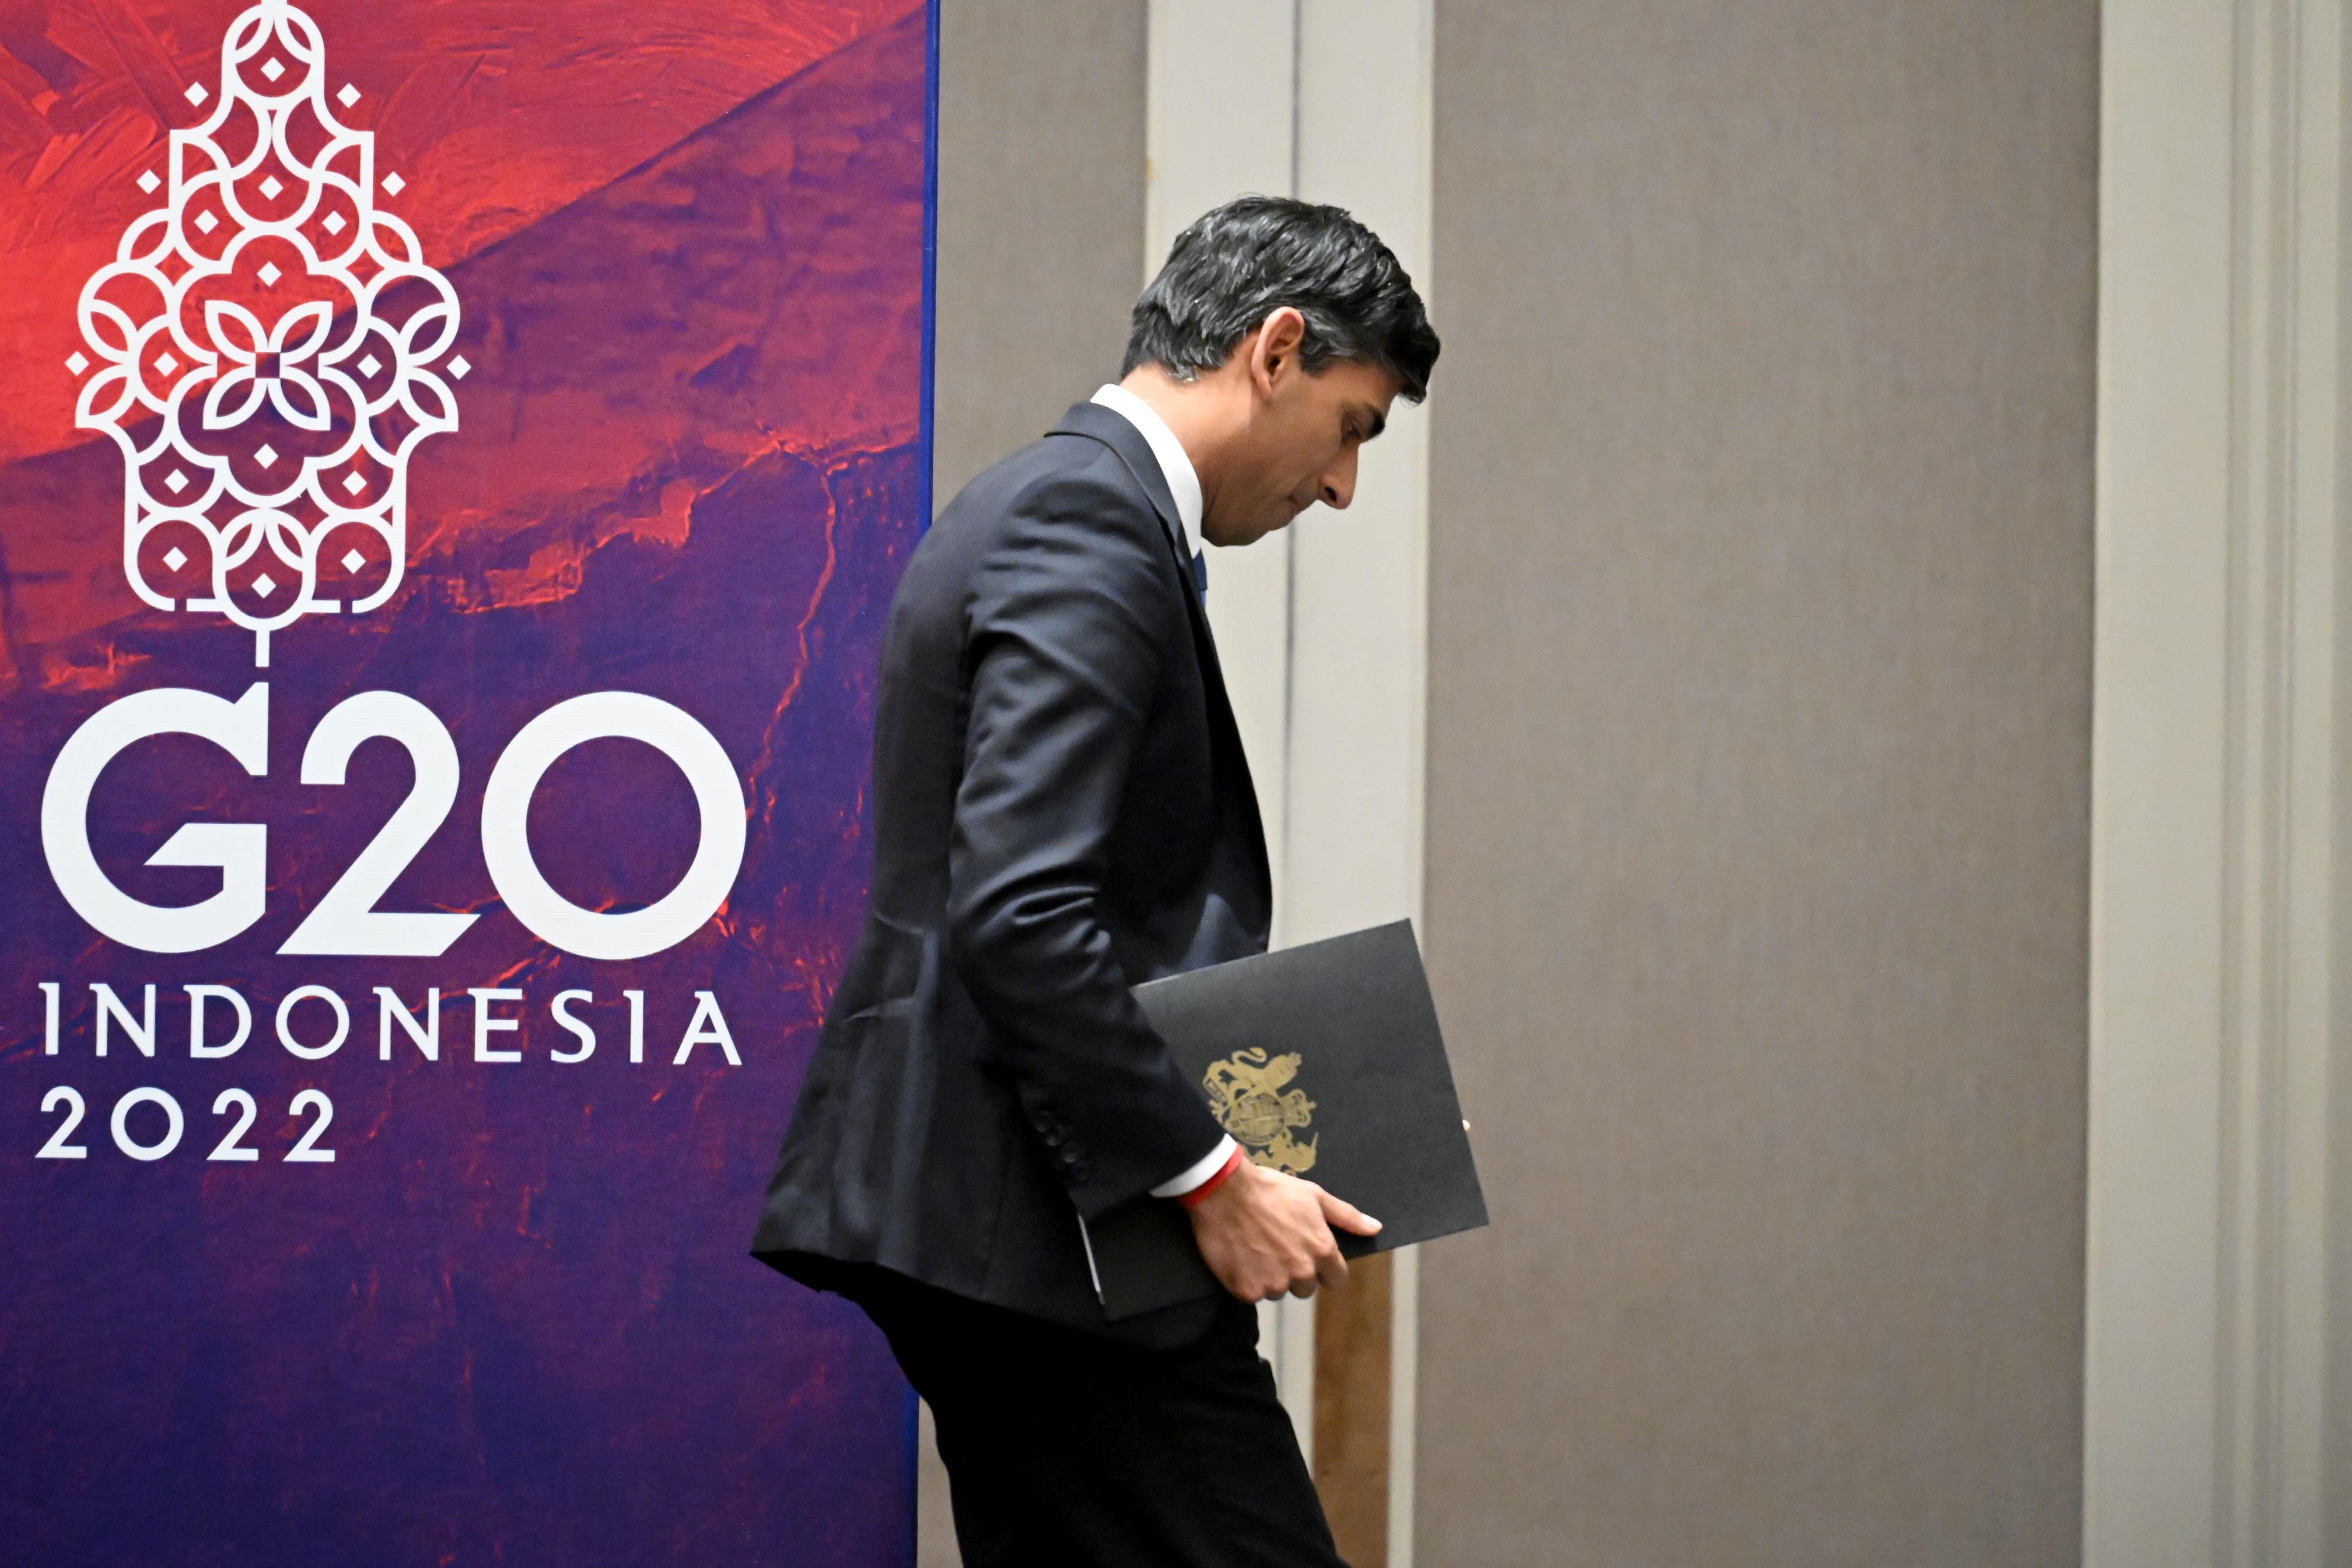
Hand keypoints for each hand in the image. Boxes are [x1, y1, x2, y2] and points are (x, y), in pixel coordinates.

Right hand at [1184, 1159, 1381, 1302]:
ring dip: (1269, 1276)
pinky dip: (1246, 1280)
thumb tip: (1375, 1229)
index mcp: (1322, 1250)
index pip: (1336, 1279)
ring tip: (1256, 1247)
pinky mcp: (1247, 1290)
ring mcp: (1273, 1283)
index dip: (1324, 1268)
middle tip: (1276, 1245)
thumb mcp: (1314, 1195)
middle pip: (1306, 1288)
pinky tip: (1240, 1256)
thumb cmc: (1271, 1189)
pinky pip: (1252, 1294)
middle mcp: (1301, 1272)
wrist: (1224, 1190)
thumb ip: (1347, 1216)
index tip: (1308, 1254)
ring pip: (1277, 1291)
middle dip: (1295, 1272)